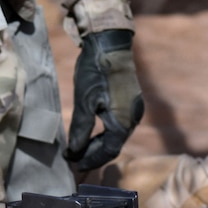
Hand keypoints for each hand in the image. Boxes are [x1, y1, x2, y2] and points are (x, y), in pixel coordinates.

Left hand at [67, 29, 144, 172]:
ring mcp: (134, 108)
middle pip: (114, 144)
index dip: (91, 160)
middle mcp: (133, 117)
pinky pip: (118, 123)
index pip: (108, 151)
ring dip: (98, 142)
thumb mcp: (84, 102)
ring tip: (80, 146)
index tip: (75, 164)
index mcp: (123, 121)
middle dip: (93, 152)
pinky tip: (92, 131)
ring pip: (116, 134)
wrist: (110, 43)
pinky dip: (105, 131)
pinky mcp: (130, 100)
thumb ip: (81, 129)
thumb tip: (75, 151)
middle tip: (74, 156)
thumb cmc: (95, 71)